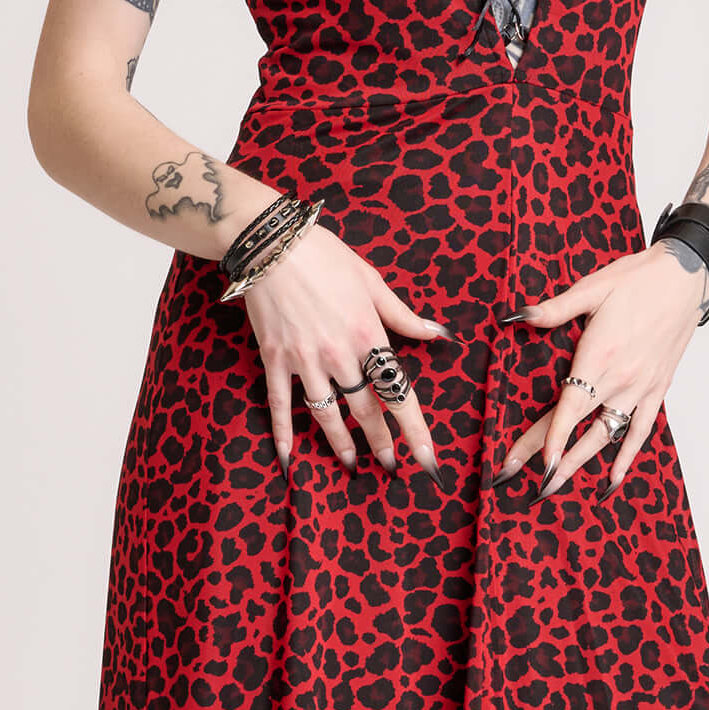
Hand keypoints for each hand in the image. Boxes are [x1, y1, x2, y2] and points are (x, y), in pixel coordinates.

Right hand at [244, 223, 446, 470]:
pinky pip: (280, 404)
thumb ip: (403, 315)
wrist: (271, 243)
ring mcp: (305, 360)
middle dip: (381, 441)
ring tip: (352, 464)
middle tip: (391, 466)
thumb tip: (437, 335)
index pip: (398, 391)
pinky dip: (283, 433)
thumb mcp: (372, 281)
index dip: (415, 428)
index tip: (427, 457)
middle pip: (366, 410)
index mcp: (369, 335)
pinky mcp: (275, 359)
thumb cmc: (325, 256)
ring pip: (327, 414)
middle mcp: (340, 354)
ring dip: (341, 443)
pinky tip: (287, 458)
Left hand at [499, 245, 706, 492]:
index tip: (534, 462)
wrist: (685, 278)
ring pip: (606, 435)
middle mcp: (621, 379)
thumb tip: (517, 317)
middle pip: (579, 426)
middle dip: (551, 456)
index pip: (569, 407)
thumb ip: (554, 309)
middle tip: (525, 481)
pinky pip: (641, 430)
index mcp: (600, 355)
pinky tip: (613, 479)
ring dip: (581, 462)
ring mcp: (641, 388)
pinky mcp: (657, 389)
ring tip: (556, 485)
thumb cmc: (638, 280)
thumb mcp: (592, 288)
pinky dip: (627, 456)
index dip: (549, 437)